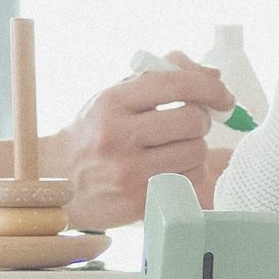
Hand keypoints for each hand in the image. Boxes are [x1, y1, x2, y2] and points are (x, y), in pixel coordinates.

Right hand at [44, 57, 235, 229]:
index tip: (224, 97)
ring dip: (194, 151)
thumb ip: (162, 77)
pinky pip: (189, 183)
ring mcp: (127, 173)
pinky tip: (168, 173)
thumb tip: (213, 75)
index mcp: (113, 101)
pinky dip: (188, 177)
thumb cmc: (95, 131)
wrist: (55, 179)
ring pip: (196, 154)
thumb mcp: (116, 95)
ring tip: (172, 152)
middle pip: (194, 121)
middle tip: (187, 126)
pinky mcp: (137, 203)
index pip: (177, 84)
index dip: (211, 88)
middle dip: (199, 122)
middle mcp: (117, 136)